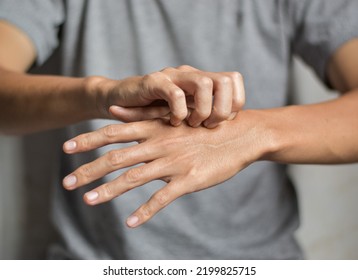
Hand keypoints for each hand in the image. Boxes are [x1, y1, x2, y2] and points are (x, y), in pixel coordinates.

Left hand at [62, 111, 266, 226]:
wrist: (240, 134)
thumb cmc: (205, 124)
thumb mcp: (174, 114)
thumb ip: (142, 113)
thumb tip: (113, 109)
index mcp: (155, 127)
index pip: (114, 133)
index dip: (88, 140)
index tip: (66, 147)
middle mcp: (160, 144)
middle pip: (116, 158)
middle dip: (88, 170)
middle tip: (66, 183)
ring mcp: (174, 163)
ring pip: (134, 178)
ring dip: (108, 191)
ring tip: (88, 200)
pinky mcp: (189, 180)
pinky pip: (162, 198)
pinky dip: (145, 211)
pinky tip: (130, 222)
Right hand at [95, 65, 244, 127]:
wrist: (120, 100)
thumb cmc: (155, 112)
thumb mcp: (184, 115)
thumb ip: (204, 117)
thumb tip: (231, 131)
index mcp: (201, 80)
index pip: (234, 80)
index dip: (235, 103)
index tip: (222, 122)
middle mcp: (190, 74)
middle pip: (226, 80)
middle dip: (222, 108)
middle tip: (209, 125)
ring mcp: (173, 76)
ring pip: (204, 83)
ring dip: (203, 109)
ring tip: (192, 124)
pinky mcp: (154, 82)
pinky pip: (175, 93)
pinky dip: (179, 111)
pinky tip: (173, 122)